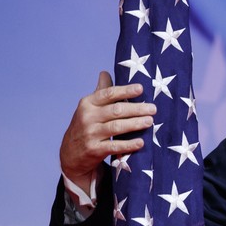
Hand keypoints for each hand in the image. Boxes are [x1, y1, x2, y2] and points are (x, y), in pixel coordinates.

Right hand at [59, 71, 155, 189]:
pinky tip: (141, 142)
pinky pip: (114, 146)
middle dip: (136, 109)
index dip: (125, 91)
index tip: (141, 88)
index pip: (108, 94)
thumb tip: (105, 72)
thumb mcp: (89, 107)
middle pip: (116, 110)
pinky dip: (128, 144)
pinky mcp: (94, 150)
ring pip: (116, 127)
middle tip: (153, 109)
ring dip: (135, 124)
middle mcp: (87, 117)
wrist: (71, 154)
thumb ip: (101, 92)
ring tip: (150, 121)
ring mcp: (90, 134)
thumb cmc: (87, 125)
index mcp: (88, 103)